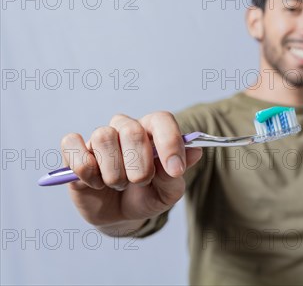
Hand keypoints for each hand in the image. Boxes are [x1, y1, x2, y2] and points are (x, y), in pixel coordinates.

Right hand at [60, 111, 201, 230]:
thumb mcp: (168, 192)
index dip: (170, 142)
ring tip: (118, 184)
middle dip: (139, 165)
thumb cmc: (148, 196)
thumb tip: (195, 152)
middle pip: (132, 130)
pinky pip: (73, 145)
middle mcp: (126, 128)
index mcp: (153, 131)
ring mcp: (100, 138)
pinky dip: (85, 170)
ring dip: (113, 172)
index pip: (162, 120)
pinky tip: (94, 182)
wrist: (121, 216)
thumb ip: (176, 174)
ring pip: (103, 137)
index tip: (175, 170)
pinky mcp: (75, 151)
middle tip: (141, 182)